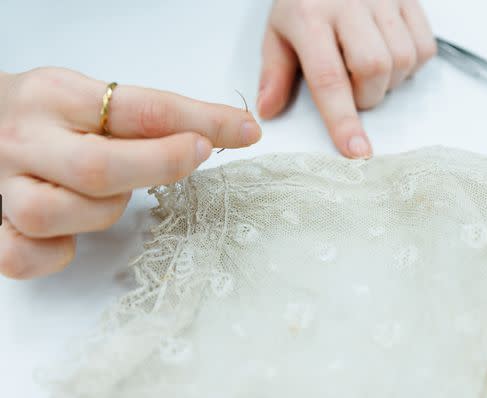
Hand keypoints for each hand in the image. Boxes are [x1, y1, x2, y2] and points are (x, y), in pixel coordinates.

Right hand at [0, 67, 260, 278]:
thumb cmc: (52, 112)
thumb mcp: (95, 97)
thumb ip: (146, 118)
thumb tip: (227, 131)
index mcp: (59, 96)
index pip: (142, 110)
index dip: (201, 122)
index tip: (243, 131)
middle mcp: (28, 139)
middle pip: (100, 167)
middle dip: (161, 167)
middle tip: (198, 155)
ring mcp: (3, 185)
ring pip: (58, 213)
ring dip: (102, 211)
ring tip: (112, 196)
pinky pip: (20, 256)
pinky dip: (52, 254)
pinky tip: (70, 239)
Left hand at [257, 0, 435, 157]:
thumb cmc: (304, 1)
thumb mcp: (278, 31)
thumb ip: (275, 72)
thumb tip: (269, 110)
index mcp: (308, 16)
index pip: (328, 77)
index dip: (342, 119)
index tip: (355, 150)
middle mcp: (349, 4)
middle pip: (374, 69)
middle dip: (367, 96)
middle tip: (353, 88)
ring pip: (403, 60)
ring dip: (389, 81)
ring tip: (369, 69)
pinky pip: (424, 46)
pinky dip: (411, 63)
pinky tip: (390, 54)